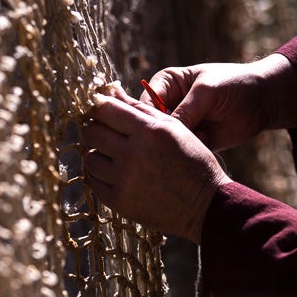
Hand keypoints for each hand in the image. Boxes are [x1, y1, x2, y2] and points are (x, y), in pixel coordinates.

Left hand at [82, 85, 230, 243]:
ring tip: (118, 157)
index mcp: (149, 131)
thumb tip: (111, 91)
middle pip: (92, 132)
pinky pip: (95, 183)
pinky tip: (120, 176)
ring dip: (100, 155)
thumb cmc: (193, 161)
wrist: (206, 206)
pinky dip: (104, 178)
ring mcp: (124, 180)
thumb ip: (141, 109)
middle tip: (109, 134)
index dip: (99, 107)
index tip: (101, 110)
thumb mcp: (174, 128)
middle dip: (97, 129)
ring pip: (90, 158)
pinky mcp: (120, 202)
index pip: (104, 109)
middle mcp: (133, 154)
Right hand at [140, 53, 296, 151]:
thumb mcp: (207, 92)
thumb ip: (184, 110)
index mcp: (165, 84)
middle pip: (149, 126)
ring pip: (164, 142)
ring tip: (199, 138)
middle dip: (158, 136)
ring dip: (176, 146)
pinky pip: (181, 153)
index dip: (143, 119)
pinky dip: (189, 153)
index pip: (142, 103)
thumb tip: (162, 131)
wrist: (262, 100)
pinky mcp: (192, 142)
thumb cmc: (234, 84)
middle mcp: (168, 105)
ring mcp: (180, 125)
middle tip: (175, 140)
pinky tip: (206, 144)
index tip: (153, 131)